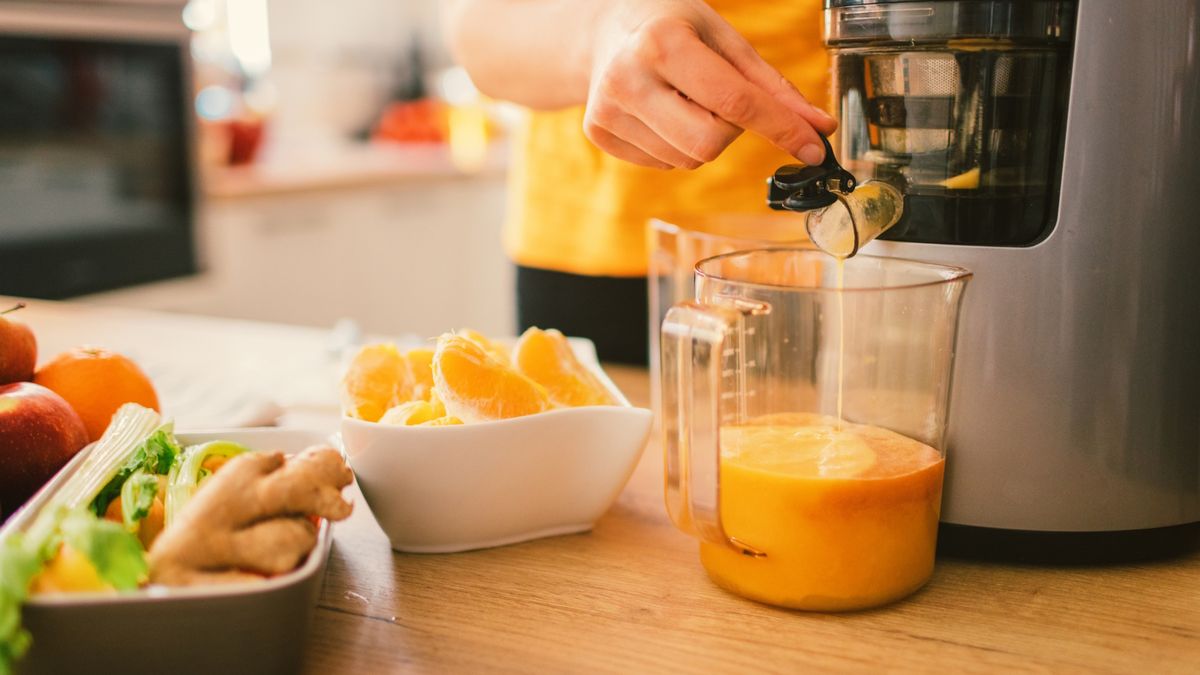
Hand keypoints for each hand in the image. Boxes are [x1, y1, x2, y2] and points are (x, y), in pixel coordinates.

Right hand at [584, 0, 837, 169]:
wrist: (605, 30)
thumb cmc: (674, 27)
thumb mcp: (725, 40)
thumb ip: (773, 88)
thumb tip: (819, 128)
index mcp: (663, 43)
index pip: (735, 102)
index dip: (780, 129)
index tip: (814, 149)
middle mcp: (628, 78)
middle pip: (709, 143)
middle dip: (730, 130)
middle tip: (717, 97)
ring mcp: (607, 110)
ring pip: (688, 160)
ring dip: (703, 138)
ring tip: (683, 99)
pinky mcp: (598, 134)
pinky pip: (664, 165)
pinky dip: (676, 145)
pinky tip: (661, 113)